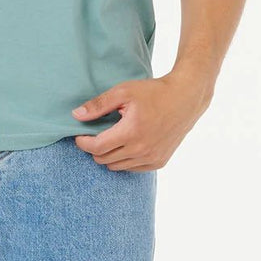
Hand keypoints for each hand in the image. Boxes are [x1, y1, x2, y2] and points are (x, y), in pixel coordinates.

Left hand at [70, 71, 212, 170]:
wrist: (184, 99)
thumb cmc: (153, 92)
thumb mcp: (123, 92)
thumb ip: (98, 105)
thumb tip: (76, 116)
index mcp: (130, 132)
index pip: (97, 147)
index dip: (83, 143)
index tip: (79, 136)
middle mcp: (141, 150)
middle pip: (104, 159)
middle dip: (94, 148)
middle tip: (94, 135)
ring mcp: (151, 158)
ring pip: (117, 166)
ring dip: (109, 155)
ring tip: (110, 138)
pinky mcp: (159, 162)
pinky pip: (133, 168)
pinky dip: (124, 160)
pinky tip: (126, 145)